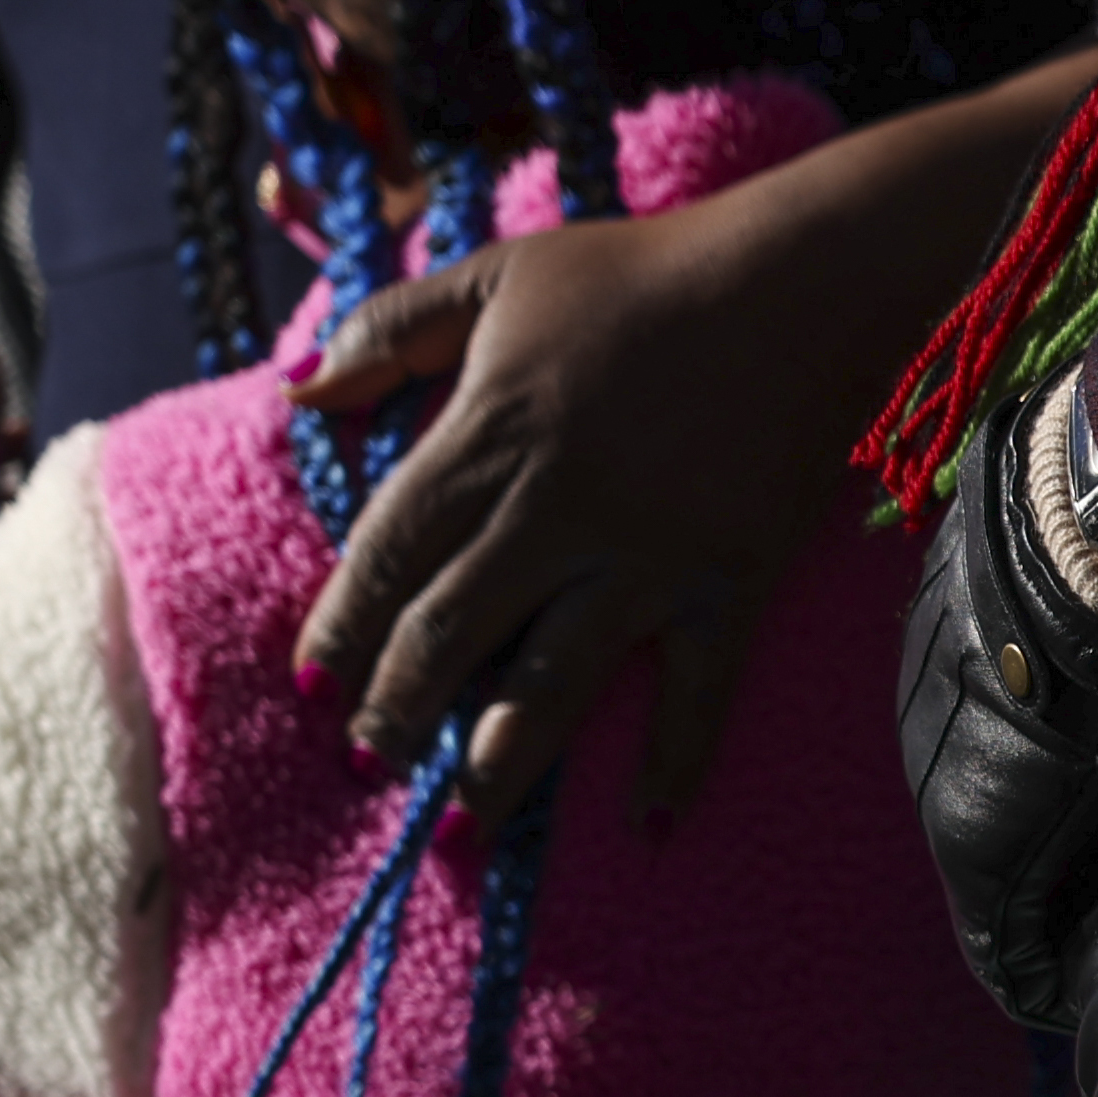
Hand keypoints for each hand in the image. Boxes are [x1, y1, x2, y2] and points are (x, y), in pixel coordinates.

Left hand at [290, 49, 1097, 824]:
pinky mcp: (726, 583)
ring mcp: (644, 559)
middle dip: (399, 708)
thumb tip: (298, 385)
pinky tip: (650, 822)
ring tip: (463, 820)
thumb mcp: (496, 275)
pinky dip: (677, 759)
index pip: (388, 551)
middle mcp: (554, 512)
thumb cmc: (640, 274)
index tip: (311, 682)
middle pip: (450, 632)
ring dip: (499, 759)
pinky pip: (696, 690)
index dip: (342, 624)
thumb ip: (390, 328)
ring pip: (550, 680)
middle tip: (373, 761)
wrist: (799, 284)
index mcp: (488, 435)